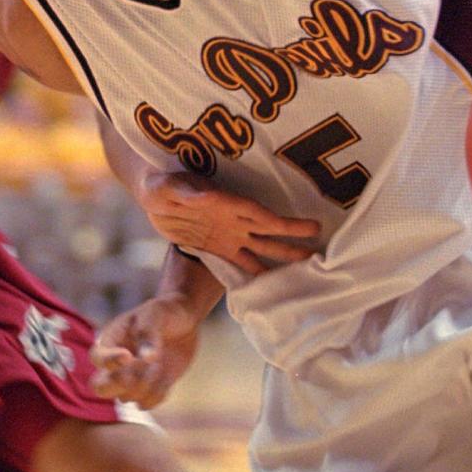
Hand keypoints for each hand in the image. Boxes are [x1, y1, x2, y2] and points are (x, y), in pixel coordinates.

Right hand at [90, 293, 201, 408]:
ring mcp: (131, 380)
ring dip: (146, 384)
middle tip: (136, 373)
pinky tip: (166, 375)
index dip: (109, 361)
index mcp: (111, 341)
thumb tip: (146, 358)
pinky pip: (147, 404)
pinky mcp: (149, 390)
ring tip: (159, 362)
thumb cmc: (163, 312)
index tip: (129, 356)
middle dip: (117, 385)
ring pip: (126, 397)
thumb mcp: (154, 315)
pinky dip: (158, 394)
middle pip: (99, 388)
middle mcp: (116, 364)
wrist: (184, 322)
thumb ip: (147, 334)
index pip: (97, 357)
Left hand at [139, 171, 319, 274]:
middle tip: (319, 249)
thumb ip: (186, 193)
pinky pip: (240, 262)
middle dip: (292, 239)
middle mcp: (231, 219)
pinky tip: (268, 287)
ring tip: (306, 266)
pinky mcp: (216, 247)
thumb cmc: (159, 184)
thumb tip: (209, 198)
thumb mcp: (167, 187)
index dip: (280, 221)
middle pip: (267, 231)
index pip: (256, 213)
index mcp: (224, 202)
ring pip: (259, 248)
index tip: (308, 227)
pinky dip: (254, 274)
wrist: (151, 193)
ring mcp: (226, 234)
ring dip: (281, 257)